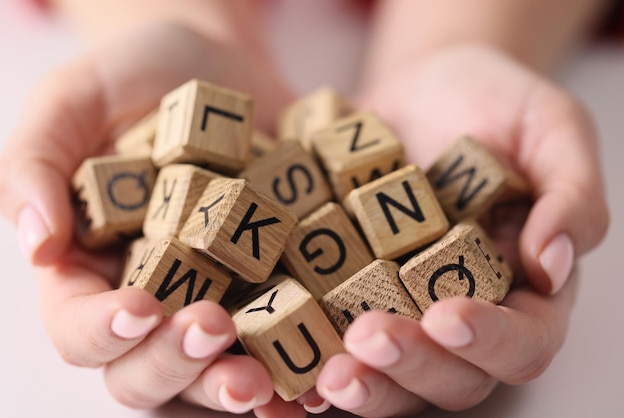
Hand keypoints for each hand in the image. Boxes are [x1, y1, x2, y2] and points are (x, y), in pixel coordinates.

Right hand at [0, 21, 304, 415]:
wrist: (216, 68)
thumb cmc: (132, 79)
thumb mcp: (71, 102)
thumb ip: (36, 165)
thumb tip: (36, 243)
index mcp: (90, 268)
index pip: (79, 325)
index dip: (103, 330)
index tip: (140, 308)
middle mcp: (152, 297)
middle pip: (145, 370)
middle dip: (176, 363)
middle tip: (213, 331)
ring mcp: (214, 296)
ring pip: (211, 371)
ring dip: (233, 384)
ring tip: (265, 379)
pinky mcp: (271, 284)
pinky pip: (280, 338)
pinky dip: (294, 361)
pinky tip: (315, 367)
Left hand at [313, 44, 608, 416]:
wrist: (422, 89)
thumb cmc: (496, 104)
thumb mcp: (550, 128)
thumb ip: (570, 192)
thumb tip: (553, 262)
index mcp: (523, 288)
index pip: (523, 342)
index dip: (490, 341)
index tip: (448, 316)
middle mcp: (461, 313)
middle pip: (450, 376)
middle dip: (410, 365)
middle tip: (370, 340)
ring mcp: (401, 308)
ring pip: (389, 375)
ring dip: (360, 382)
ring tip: (325, 371)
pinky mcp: (349, 292)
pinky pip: (332, 338)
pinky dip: (309, 355)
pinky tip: (281, 356)